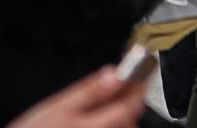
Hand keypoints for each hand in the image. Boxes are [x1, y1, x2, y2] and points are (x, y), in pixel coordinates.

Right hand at [8, 67, 148, 127]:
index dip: (137, 88)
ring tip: (93, 114)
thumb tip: (113, 74)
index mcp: (96, 125)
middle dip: (124, 105)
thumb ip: (89, 90)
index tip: (135, 78)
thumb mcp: (59, 105)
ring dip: (118, 119)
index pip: (132, 106)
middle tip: (111, 93)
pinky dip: (109, 126)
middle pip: (131, 120)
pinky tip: (91, 124)